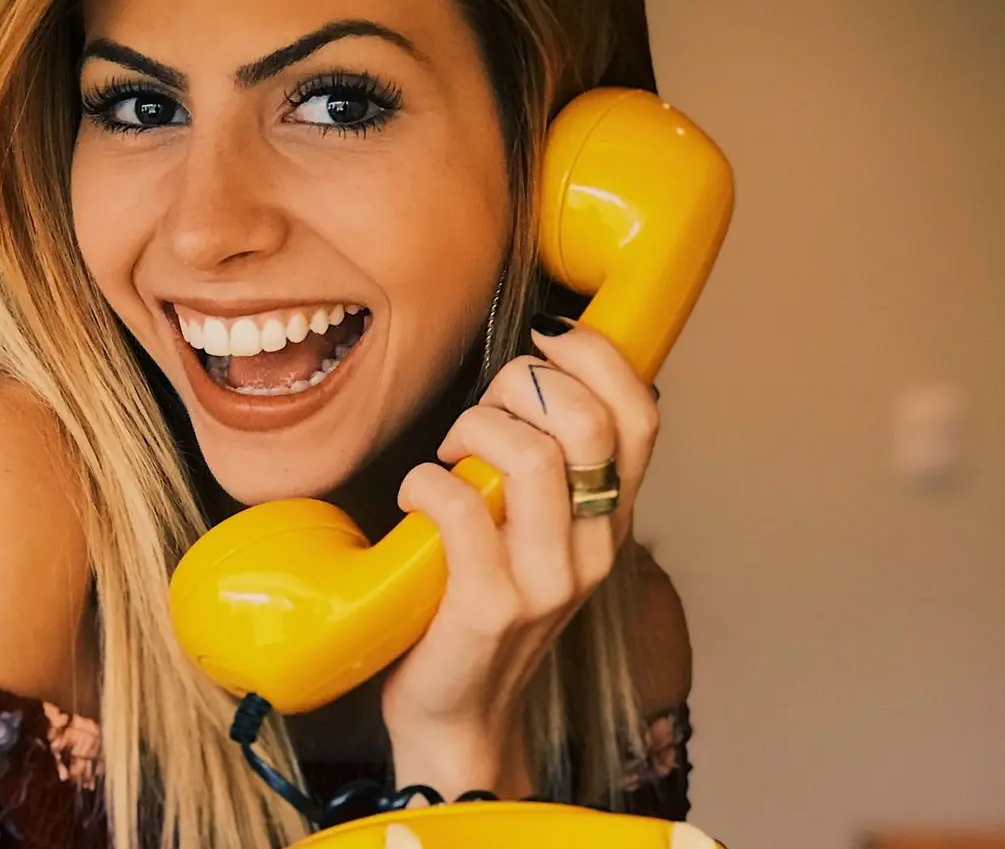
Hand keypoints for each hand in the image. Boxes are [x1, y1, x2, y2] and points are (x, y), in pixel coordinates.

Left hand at [380, 319, 660, 799]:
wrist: (461, 718)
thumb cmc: (486, 607)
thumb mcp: (539, 535)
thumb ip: (549, 469)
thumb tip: (532, 376)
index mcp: (609, 519)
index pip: (642, 415)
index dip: (599, 357)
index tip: (546, 341)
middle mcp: (593, 547)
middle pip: (585, 421)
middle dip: (519, 386)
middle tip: (479, 413)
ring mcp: (546, 580)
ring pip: (531, 456)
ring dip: (472, 430)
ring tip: (446, 457)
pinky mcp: (490, 605)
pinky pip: (462, 505)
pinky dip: (425, 482)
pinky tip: (415, 497)